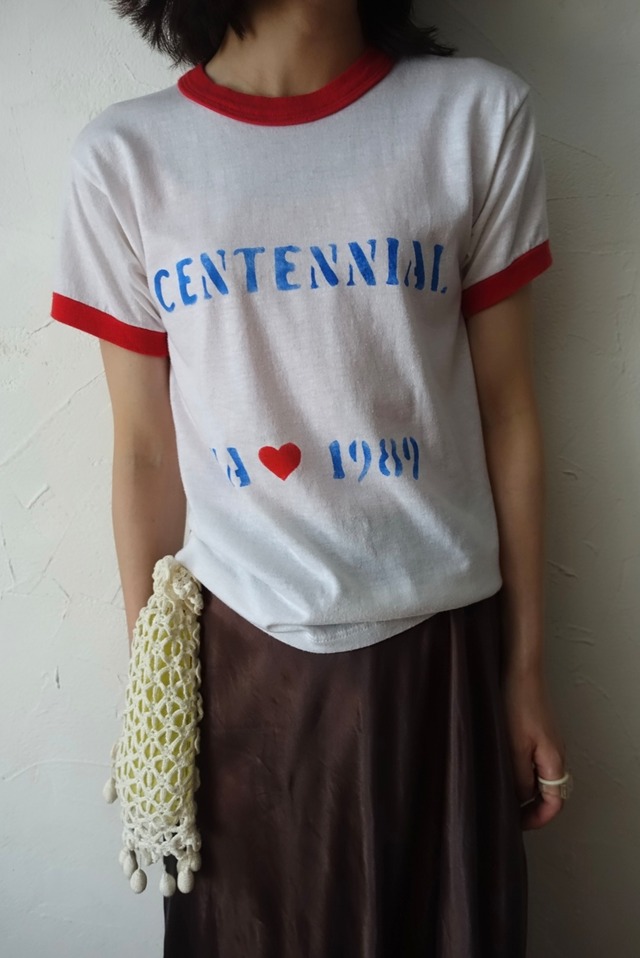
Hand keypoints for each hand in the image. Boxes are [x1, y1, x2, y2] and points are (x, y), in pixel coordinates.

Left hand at [500, 666, 567, 830]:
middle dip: (529, 806)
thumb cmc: (515, 704)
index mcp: (554, 760)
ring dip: (522, 787)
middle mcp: (555, 753)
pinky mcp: (536, 730)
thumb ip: (519, 778)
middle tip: (505, 811)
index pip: (554, 803)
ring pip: (538, 775)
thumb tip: (520, 799)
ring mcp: (546, 740)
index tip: (517, 825)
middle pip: (548, 791)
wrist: (518, 669)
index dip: (537, 818)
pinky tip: (498, 765)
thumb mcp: (513, 748)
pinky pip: (532, 759)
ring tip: (498, 790)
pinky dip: (519, 769)